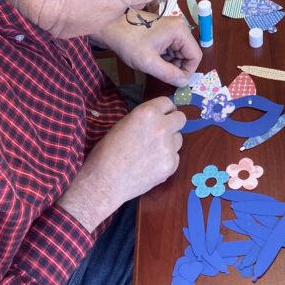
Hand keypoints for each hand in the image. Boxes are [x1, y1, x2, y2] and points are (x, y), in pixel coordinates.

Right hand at [57, 97, 185, 230]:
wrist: (104, 182)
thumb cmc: (107, 151)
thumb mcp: (124, 124)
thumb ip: (145, 118)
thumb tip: (159, 117)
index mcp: (147, 113)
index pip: (167, 102)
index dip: (165, 109)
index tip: (164, 115)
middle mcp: (162, 127)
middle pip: (181, 118)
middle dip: (173, 123)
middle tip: (162, 131)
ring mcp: (168, 147)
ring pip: (179, 139)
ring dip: (169, 142)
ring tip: (151, 152)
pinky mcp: (171, 165)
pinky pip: (175, 157)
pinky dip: (166, 160)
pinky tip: (150, 166)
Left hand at [93, 14, 201, 86]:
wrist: (111, 26)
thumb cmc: (129, 42)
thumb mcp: (148, 62)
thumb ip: (169, 74)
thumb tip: (183, 83)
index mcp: (180, 31)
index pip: (195, 55)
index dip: (188, 72)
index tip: (177, 82)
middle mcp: (180, 27)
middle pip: (188, 54)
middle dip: (178, 68)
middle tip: (164, 77)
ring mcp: (172, 28)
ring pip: (180, 53)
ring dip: (171, 64)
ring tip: (155, 68)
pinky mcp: (165, 31)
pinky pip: (172, 49)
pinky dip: (166, 58)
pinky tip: (153, 61)